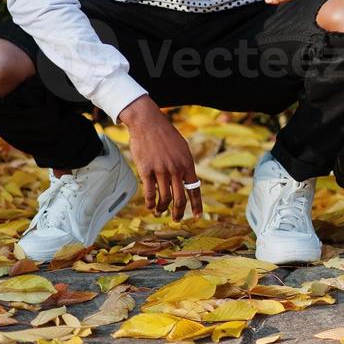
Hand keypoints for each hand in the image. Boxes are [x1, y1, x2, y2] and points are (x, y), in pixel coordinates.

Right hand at [120, 96, 201, 219]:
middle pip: (180, 198)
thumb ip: (185, 165)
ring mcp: (161, 171)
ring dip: (163, 209)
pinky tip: (150, 206)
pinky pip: (149, 193)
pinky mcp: (146, 171)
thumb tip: (187, 180)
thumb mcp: (182, 149)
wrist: (149, 123)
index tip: (197, 216)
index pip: (194, 189)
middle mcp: (176, 169)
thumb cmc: (166, 135)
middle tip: (176, 219)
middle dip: (178, 212)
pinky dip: (150, 203)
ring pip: (164, 198)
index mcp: (188, 164)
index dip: (197, 205)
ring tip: (160, 212)